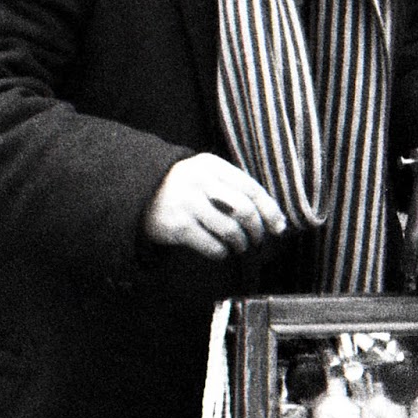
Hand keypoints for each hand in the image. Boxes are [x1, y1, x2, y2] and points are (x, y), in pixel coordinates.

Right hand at [142, 154, 287, 259]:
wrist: (140, 192)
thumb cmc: (185, 187)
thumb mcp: (206, 175)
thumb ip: (235, 188)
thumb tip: (274, 219)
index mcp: (212, 165)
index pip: (251, 188)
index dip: (269, 210)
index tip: (278, 227)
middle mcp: (200, 181)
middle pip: (244, 210)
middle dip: (257, 230)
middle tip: (258, 240)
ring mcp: (187, 203)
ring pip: (230, 230)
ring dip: (241, 244)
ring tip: (240, 246)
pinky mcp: (177, 226)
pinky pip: (211, 245)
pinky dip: (222, 252)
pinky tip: (222, 251)